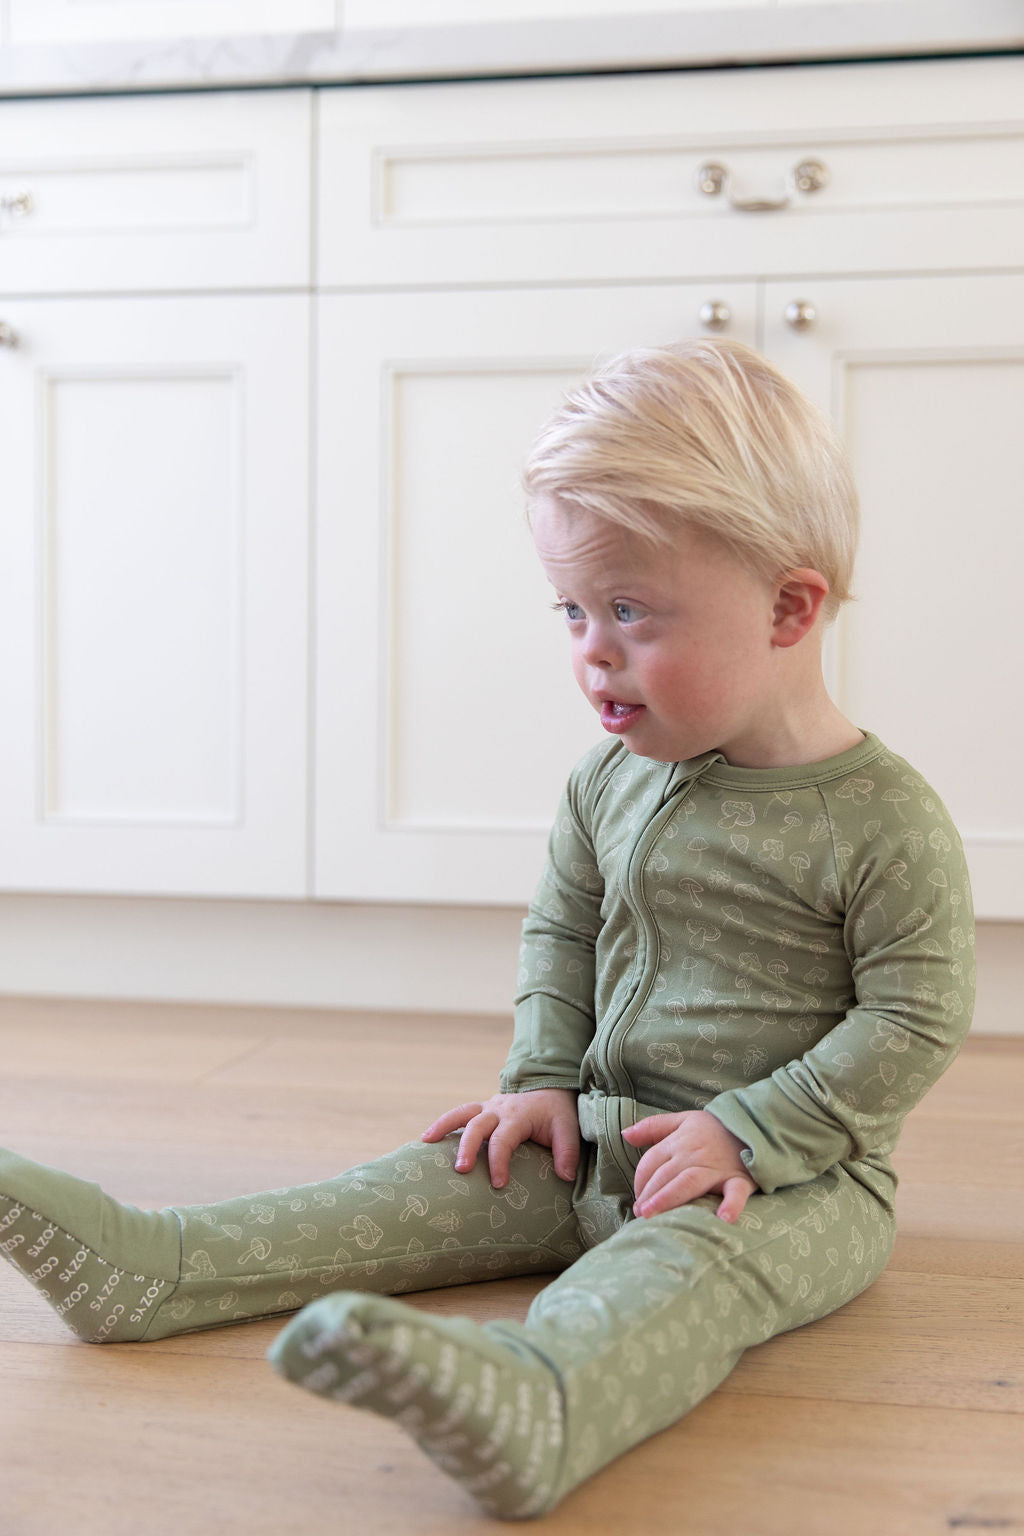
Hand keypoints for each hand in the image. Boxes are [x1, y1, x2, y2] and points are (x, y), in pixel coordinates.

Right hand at [422, 1088, 579, 1189]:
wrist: (549, 1086)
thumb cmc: (557, 1112)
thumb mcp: (569, 1128)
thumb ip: (567, 1151)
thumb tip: (566, 1176)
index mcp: (518, 1116)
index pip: (504, 1139)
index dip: (499, 1161)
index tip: (498, 1184)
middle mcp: (498, 1109)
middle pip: (477, 1126)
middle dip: (467, 1147)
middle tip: (460, 1170)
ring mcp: (487, 1107)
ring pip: (461, 1114)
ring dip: (443, 1126)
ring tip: (426, 1141)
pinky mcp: (481, 1109)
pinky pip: (459, 1115)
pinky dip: (443, 1124)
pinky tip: (427, 1139)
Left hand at [622, 1110, 755, 1223]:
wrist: (755, 1125)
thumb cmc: (715, 1128)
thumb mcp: (682, 1120)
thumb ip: (653, 1127)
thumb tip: (625, 1134)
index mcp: (679, 1142)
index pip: (651, 1162)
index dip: (640, 1181)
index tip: (637, 1199)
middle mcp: (694, 1155)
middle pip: (664, 1175)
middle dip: (647, 1195)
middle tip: (639, 1215)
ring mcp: (717, 1168)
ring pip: (687, 1183)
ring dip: (668, 1198)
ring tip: (653, 1215)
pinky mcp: (739, 1179)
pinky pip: (736, 1192)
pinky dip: (731, 1205)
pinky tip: (722, 1219)